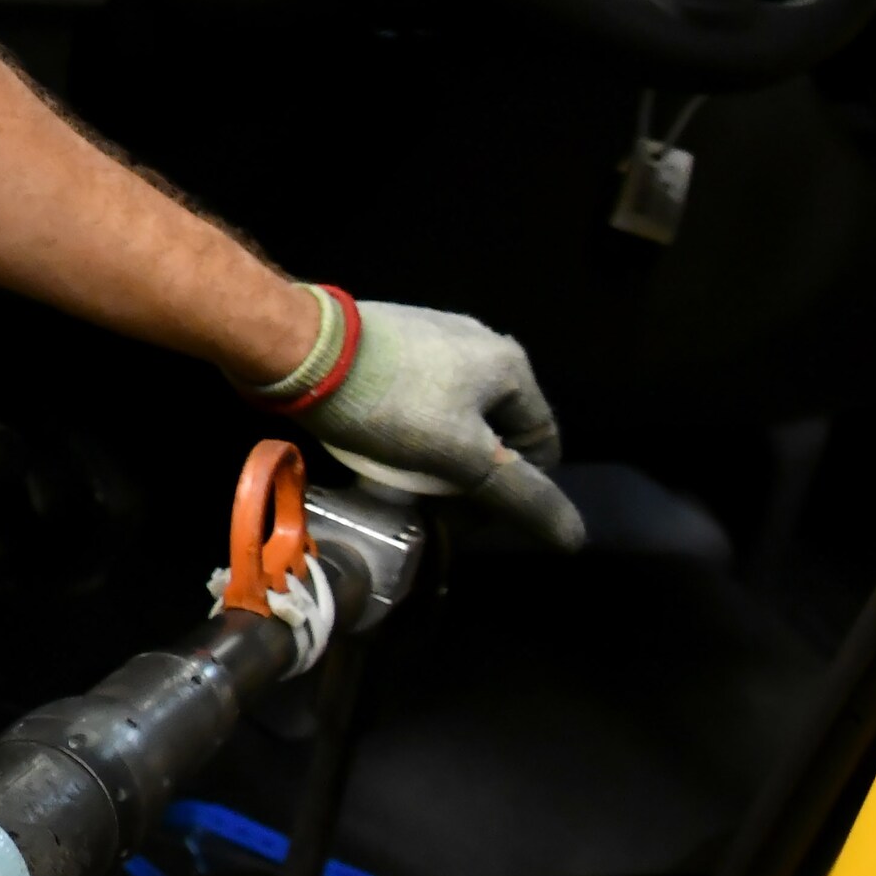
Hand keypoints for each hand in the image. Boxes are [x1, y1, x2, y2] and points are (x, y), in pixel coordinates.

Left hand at [263, 289, 579, 549]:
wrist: (300, 350)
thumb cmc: (391, 405)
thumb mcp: (462, 459)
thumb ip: (520, 497)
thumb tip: (574, 536)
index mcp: (510, 366)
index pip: (540, 445)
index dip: (515, 493)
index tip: (471, 520)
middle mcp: (480, 343)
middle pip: (494, 433)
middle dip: (470, 479)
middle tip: (434, 511)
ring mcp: (433, 338)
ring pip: (453, 419)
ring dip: (437, 460)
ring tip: (402, 488)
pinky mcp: (391, 342)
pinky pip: (417, 400)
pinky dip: (409, 433)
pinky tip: (378, 453)